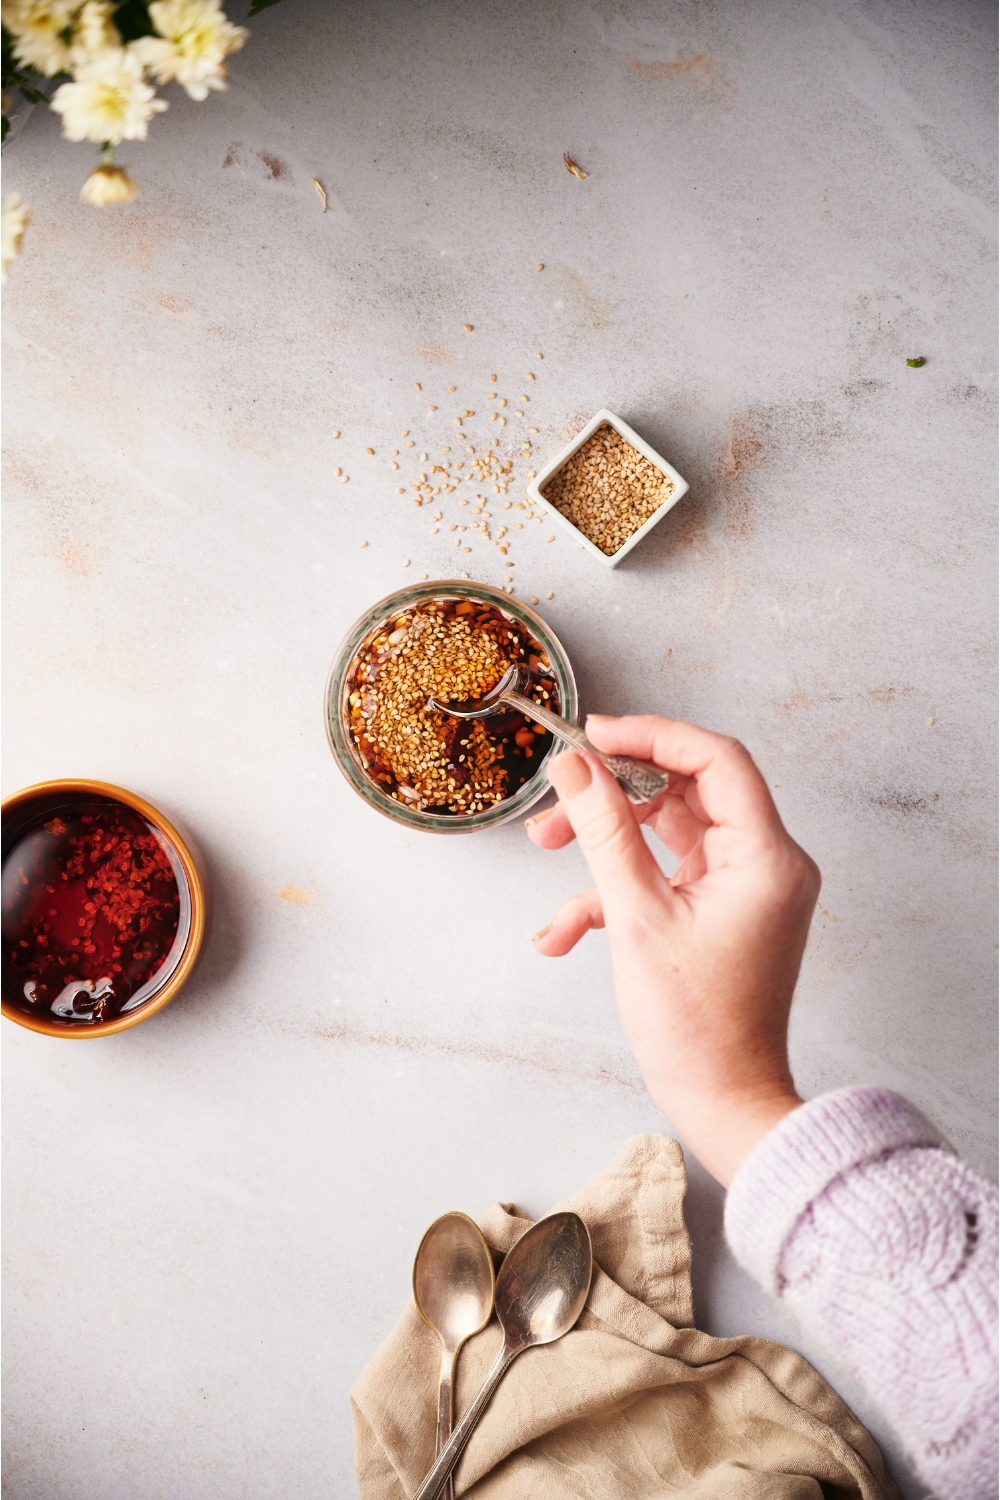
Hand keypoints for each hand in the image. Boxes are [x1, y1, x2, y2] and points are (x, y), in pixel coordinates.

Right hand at [525, 716, 819, 1185]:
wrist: (723, 1104)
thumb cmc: (697, 1028)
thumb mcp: (637, 917)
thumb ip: (604, 831)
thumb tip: (576, 767)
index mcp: (765, 856)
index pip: (715, 759)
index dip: (652, 737)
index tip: (594, 735)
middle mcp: (763, 863)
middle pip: (683, 792)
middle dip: (613, 795)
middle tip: (559, 797)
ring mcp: (741, 888)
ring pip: (664, 833)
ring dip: (604, 842)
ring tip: (547, 850)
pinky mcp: (717, 912)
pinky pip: (662, 877)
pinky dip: (613, 893)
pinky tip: (562, 931)